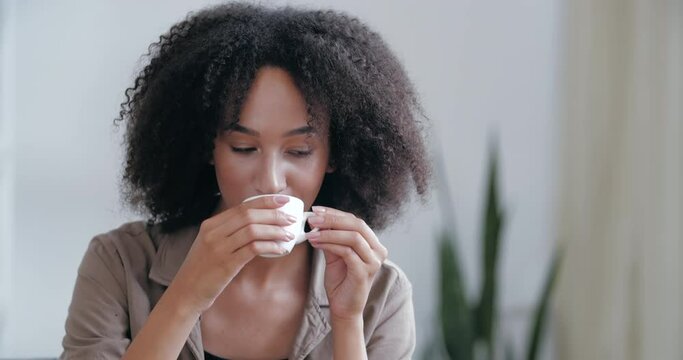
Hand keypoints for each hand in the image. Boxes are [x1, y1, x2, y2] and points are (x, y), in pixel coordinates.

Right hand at [171, 195, 296, 312]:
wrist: (186, 293)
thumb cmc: (202, 270)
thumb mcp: (210, 244)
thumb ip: (228, 232)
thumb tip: (258, 224)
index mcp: (211, 224)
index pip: (242, 207)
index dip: (265, 202)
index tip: (282, 201)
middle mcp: (214, 233)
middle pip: (249, 215)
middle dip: (274, 214)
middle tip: (290, 219)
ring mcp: (219, 248)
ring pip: (253, 230)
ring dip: (275, 230)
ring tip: (288, 234)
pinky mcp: (226, 264)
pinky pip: (253, 249)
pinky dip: (270, 246)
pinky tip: (280, 248)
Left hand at [305, 206, 388, 320]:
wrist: (344, 308)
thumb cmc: (340, 281)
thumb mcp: (334, 254)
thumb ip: (331, 238)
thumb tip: (317, 220)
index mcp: (373, 244)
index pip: (355, 221)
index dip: (335, 213)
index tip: (316, 210)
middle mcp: (378, 251)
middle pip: (356, 225)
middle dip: (332, 219)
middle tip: (312, 219)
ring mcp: (373, 262)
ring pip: (352, 237)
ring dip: (329, 232)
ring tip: (311, 233)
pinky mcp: (364, 272)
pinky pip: (347, 252)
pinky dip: (330, 245)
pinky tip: (316, 243)